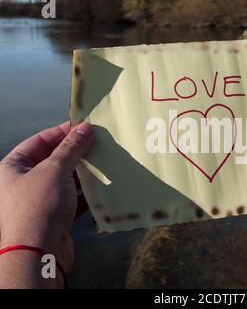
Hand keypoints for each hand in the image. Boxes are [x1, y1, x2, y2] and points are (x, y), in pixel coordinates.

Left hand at [0, 122, 93, 287]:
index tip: (83, 126)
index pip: (39, 141)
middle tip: (97, 143)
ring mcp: (39, 201)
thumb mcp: (54, 169)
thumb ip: (71, 148)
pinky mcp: (54, 217)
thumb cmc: (38, 206)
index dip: (61, 132)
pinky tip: (101, 188)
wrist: (38, 253)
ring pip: (64, 180)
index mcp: (12, 168)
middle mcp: (22, 183)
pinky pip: (72, 199)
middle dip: (75, 153)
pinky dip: (85, 194)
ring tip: (102, 163)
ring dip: (83, 174)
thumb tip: (86, 128)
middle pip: (53, 160)